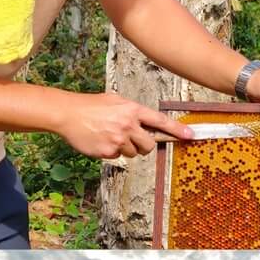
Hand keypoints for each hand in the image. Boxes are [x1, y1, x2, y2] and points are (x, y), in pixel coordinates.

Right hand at [56, 92, 192, 158]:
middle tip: (134, 141)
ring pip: (132, 152)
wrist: (68, 114)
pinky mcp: (106, 151)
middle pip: (149, 144)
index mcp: (133, 110)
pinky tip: (100, 141)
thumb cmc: (92, 106)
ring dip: (125, 148)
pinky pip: (116, 157)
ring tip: (110, 136)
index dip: (177, 129)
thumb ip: (133, 112)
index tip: (190, 135)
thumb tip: (147, 123)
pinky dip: (110, 152)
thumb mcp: (116, 102)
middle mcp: (128, 125)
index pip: (161, 121)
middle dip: (144, 146)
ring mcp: (118, 139)